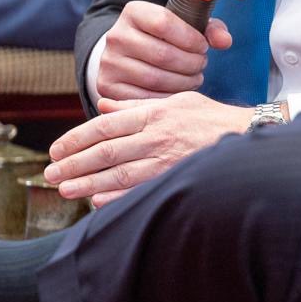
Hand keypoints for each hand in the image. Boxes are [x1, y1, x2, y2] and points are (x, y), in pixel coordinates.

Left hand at [45, 92, 251, 205]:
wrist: (249, 135)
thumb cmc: (211, 118)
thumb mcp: (175, 101)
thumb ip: (135, 106)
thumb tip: (102, 106)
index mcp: (154, 114)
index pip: (103, 126)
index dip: (75, 139)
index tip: (55, 150)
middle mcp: (157, 136)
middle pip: (105, 151)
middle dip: (74, 164)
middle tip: (51, 174)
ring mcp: (168, 158)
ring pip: (118, 173)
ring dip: (88, 182)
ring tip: (65, 190)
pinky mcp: (178, 176)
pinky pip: (141, 189)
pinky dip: (117, 197)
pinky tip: (97, 201)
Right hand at [95, 1, 232, 100]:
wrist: (130, 54)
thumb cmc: (166, 38)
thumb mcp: (186, 26)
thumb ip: (210, 29)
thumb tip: (225, 41)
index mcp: (133, 12)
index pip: (165, 23)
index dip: (192, 39)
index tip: (203, 47)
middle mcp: (116, 35)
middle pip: (163, 54)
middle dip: (192, 63)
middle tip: (201, 65)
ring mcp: (109, 62)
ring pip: (155, 78)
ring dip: (183, 81)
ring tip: (194, 77)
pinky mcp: (107, 86)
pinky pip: (144, 98)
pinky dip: (167, 97)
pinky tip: (178, 90)